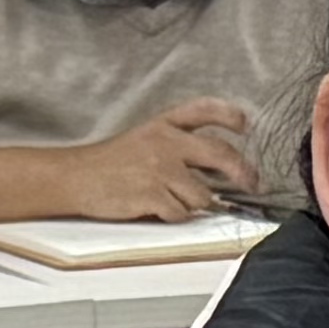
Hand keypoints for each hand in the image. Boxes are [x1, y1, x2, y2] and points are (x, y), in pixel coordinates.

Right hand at [70, 98, 257, 220]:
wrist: (76, 177)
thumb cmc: (111, 162)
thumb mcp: (144, 138)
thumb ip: (178, 144)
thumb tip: (220, 164)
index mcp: (163, 124)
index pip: (204, 110)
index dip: (229, 116)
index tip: (244, 125)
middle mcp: (166, 143)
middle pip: (221, 154)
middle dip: (243, 173)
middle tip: (252, 183)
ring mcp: (160, 169)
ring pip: (203, 195)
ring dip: (193, 204)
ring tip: (170, 199)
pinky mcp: (153, 194)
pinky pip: (182, 213)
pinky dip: (173, 216)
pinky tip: (156, 208)